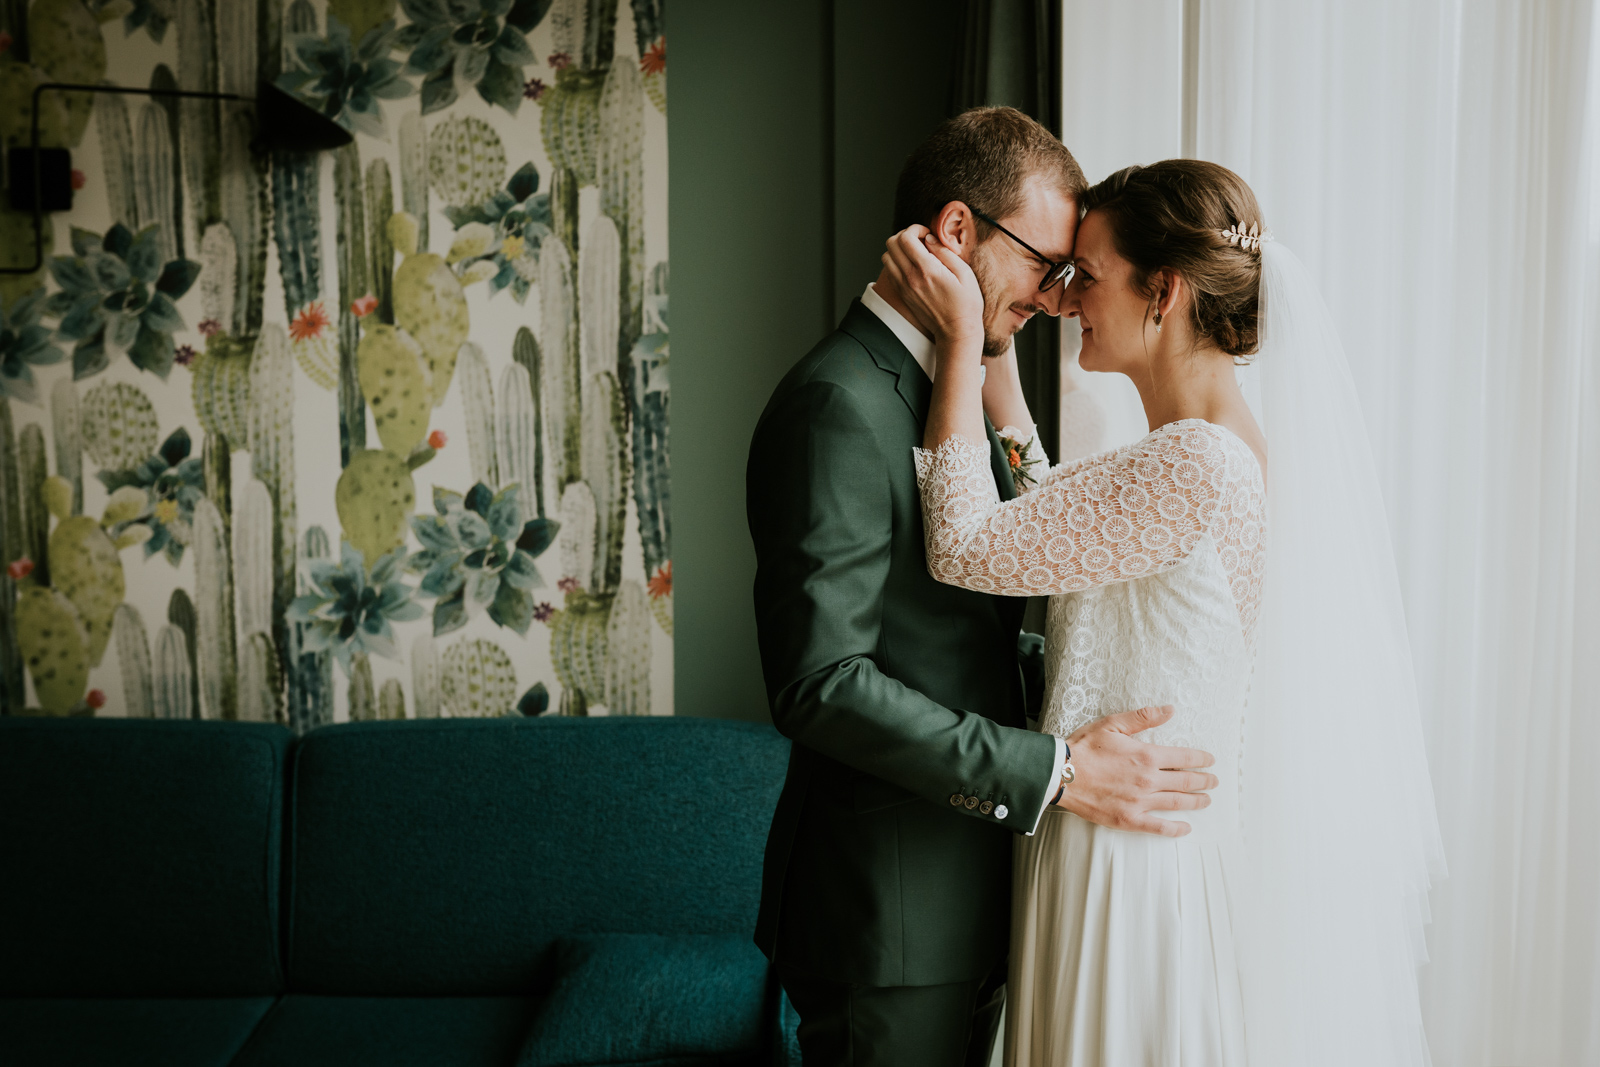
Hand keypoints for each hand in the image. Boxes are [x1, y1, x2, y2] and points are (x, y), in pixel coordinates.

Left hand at [881, 226, 984, 348]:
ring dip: (898, 249)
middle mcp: (910, 277)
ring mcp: (903, 287)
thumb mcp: (965, 273)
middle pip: (891, 243)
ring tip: (915, 252)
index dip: (915, 229)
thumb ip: (945, 252)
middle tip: (920, 240)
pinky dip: (896, 262)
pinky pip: (889, 271)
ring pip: (886, 256)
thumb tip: (929, 238)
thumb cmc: (966, 303)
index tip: (927, 234)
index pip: (905, 238)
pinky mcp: (902, 295)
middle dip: (904, 235)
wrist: (956, 331)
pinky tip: (912, 265)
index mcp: (926, 269)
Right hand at [1054, 705, 1217, 837]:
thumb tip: (1169, 710)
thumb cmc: (1083, 748)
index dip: (1201, 759)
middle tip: (1214, 781)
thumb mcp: (1112, 724)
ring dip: (1196, 801)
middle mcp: (1148, 780)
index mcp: (1146, 755)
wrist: (1060, 774)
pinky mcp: (1129, 819)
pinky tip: (1185, 828)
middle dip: (1204, 781)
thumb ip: (1143, 717)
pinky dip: (1175, 829)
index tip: (1210, 760)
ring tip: (1206, 801)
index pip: (1184, 757)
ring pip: (1177, 803)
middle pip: (1186, 781)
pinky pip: (1159, 827)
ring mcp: (1140, 802)